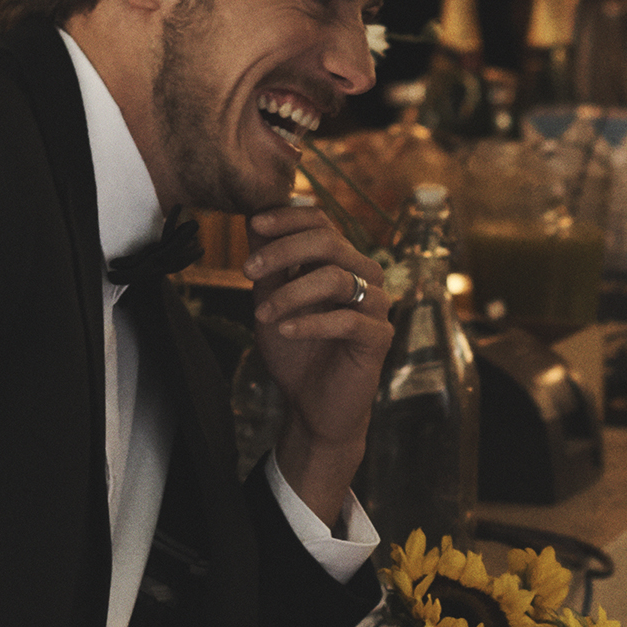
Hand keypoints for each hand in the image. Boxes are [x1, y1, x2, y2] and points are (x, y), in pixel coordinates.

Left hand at [249, 197, 389, 502]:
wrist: (312, 407)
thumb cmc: (295, 353)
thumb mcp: (271, 303)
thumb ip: (269, 267)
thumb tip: (253, 221)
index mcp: (341, 263)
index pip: (322, 224)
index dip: (289, 218)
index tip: (254, 225)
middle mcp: (364, 278)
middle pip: (330, 243)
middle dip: (284, 251)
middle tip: (247, 270)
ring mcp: (376, 307)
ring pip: (338, 279)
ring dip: (292, 292)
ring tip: (261, 314)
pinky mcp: (379, 339)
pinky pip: (348, 321)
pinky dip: (311, 323)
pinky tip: (284, 331)